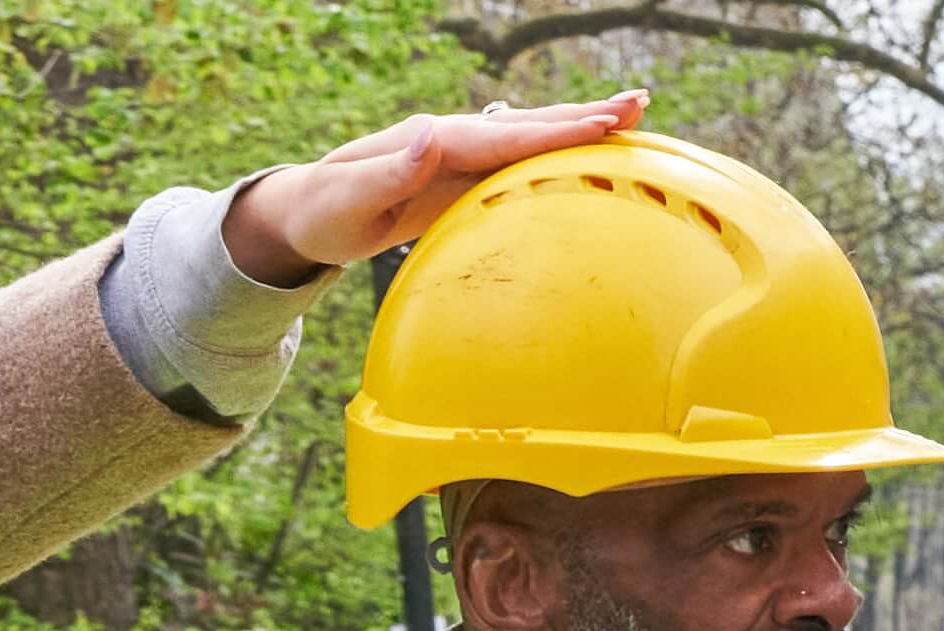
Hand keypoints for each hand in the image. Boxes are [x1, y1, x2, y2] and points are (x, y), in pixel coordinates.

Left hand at [219, 89, 650, 285]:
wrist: (305, 213)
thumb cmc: (322, 212)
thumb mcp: (346, 200)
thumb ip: (387, 173)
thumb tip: (430, 137)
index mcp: (431, 142)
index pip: (501, 136)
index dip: (552, 132)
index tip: (600, 125)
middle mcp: (451, 139)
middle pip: (526, 124)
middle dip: (582, 116)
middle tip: (639, 104)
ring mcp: (459, 155)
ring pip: (528, 136)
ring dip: (578, 127)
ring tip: (631, 115)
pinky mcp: (461, 175)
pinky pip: (517, 162)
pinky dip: (555, 151)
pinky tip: (588, 150)